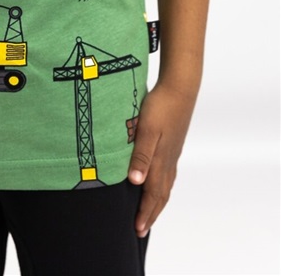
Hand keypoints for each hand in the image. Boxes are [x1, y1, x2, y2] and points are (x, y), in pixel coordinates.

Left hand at [127, 81, 196, 236]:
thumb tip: (136, 183)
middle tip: (142, 229)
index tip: (137, 229)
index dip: (145, 212)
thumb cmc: (161, 106)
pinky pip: (168, 172)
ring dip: (158, 201)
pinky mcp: (174, 143)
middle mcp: (168, 160)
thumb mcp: (147, 130)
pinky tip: (159, 181)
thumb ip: (141, 156)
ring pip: (166, 184)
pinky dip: (163, 185)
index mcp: (161, 160)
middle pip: (161, 194)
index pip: (152, 194)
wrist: (180, 88)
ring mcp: (173, 152)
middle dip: (151, 213)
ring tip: (151, 211)